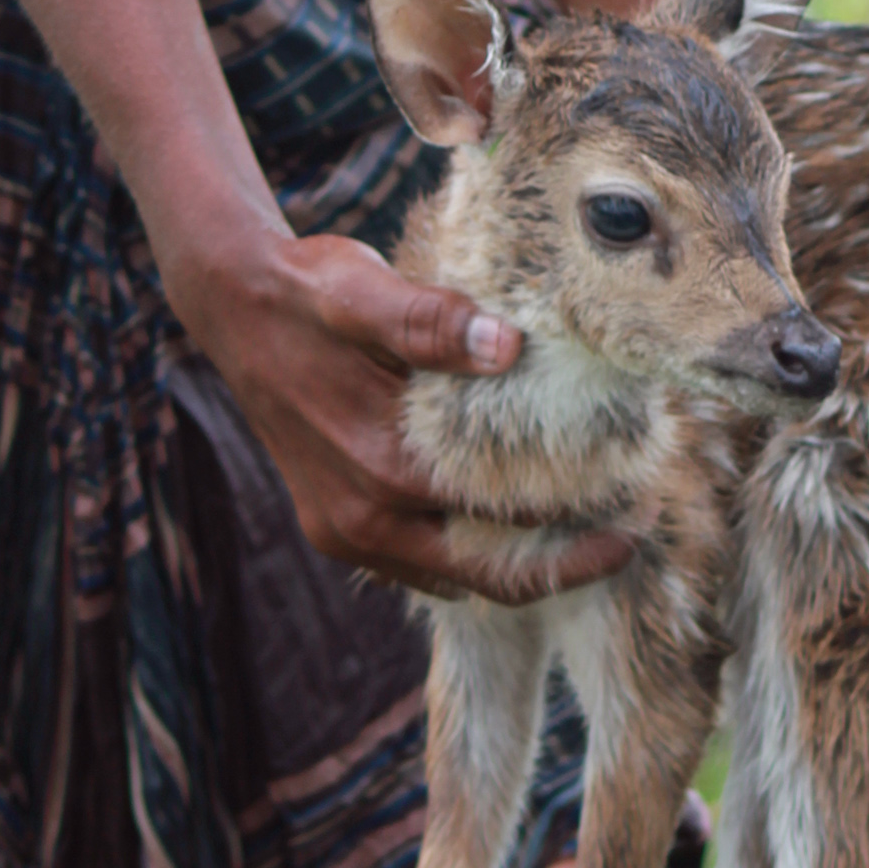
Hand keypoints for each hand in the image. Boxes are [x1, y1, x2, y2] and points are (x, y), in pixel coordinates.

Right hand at [182, 229, 634, 603]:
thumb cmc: (308, 292)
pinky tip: (510, 520)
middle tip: (633, 531)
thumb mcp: (364, 290)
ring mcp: (346, 529)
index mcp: (378, 466)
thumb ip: (431, 322)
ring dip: (516, 560)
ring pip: (452, 577)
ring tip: (586, 527)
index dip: (575, 517)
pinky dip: (467, 551)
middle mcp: (361, 516)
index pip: (500, 518)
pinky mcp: (336, 526)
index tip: (635, 501)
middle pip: (485, 572)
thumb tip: (509, 346)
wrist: (233, 307)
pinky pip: (418, 564)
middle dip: (563, 562)